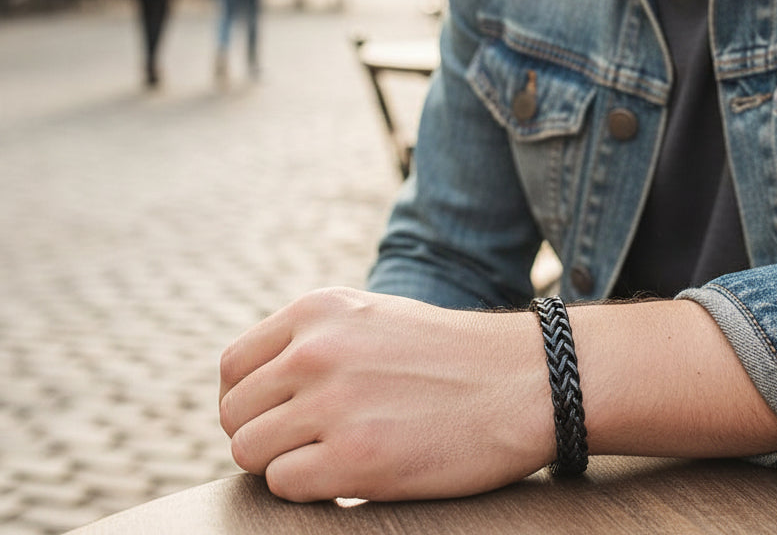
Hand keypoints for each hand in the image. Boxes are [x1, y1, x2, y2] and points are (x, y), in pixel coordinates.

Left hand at [219, 288, 554, 501]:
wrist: (519, 381)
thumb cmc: (447, 355)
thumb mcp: (372, 317)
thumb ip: (313, 340)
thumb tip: (254, 387)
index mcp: (318, 310)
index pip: (234, 366)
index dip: (247, 400)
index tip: (274, 416)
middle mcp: (317, 350)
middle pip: (235, 412)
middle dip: (262, 434)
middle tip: (304, 445)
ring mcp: (334, 404)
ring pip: (249, 452)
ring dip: (282, 464)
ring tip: (325, 458)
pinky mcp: (355, 459)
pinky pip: (284, 486)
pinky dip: (309, 489)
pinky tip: (347, 474)